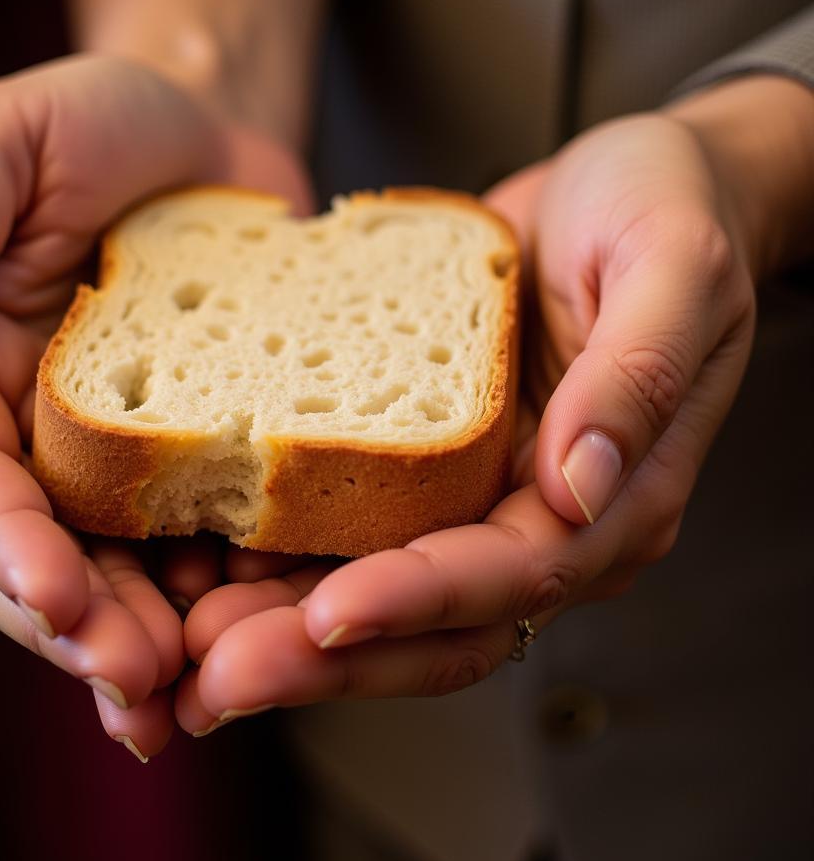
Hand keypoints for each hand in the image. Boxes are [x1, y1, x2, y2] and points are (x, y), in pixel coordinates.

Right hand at [0, 55, 308, 751]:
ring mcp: (116, 461)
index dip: (7, 546)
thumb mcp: (11, 134)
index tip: (58, 599)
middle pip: (39, 558)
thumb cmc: (93, 125)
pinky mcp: (194, 460)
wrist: (200, 140)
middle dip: (83, 630)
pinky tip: (270, 627)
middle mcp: (31, 439)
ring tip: (203, 694)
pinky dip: (228, 594)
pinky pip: (202, 543)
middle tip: (142, 690)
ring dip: (153, 644)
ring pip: (119, 575)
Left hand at [176, 110, 757, 727]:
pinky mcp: (432, 466)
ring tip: (191, 642)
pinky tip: (207, 560)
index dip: (416, 601)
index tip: (324, 619)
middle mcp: (544, 518)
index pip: (513, 577)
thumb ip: (636, 378)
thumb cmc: (663, 208)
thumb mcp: (669, 266)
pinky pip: (355, 531)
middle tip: (217, 678)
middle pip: (435, 624)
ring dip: (287, 630)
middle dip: (328, 661)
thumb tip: (577, 489)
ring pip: (384, 597)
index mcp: (615, 493)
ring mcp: (484, 498)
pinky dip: (286, 560)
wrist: (623, 182)